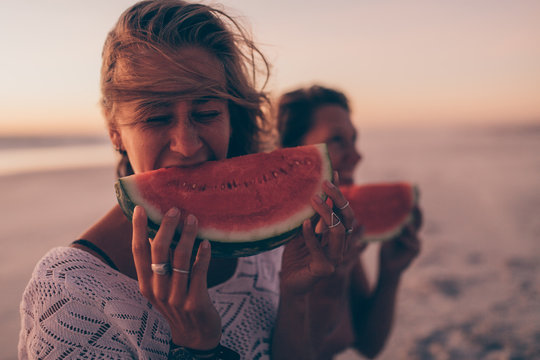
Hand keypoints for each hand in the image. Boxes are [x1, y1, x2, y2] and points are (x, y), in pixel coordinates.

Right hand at [132, 206, 220, 349]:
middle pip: (158, 252)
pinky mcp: (195, 302)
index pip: (138, 252)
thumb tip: (159, 230)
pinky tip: (206, 242)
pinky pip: (198, 272)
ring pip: (179, 260)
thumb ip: (159, 264)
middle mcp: (157, 290)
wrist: (195, 336)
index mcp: (146, 284)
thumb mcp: (162, 286)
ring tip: (193, 219)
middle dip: (166, 228)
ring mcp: (176, 297)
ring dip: (187, 236)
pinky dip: (202, 255)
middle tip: (174, 209)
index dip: (138, 229)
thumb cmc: (179, 303)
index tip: (140, 208)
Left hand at [280, 180, 363, 295]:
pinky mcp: (324, 269)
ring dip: (326, 213)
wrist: (290, 283)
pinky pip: (319, 249)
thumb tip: (309, 191)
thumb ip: (309, 217)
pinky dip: (311, 235)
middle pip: (346, 218)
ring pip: (337, 231)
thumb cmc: (296, 256)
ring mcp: (334, 258)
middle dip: (337, 198)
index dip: (338, 192)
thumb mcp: (302, 231)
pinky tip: (304, 224)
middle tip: (324, 183)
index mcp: (336, 235)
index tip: (331, 173)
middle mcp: (339, 245)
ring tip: (313, 199)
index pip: (342, 210)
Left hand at [379, 207, 421, 279]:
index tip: (413, 196)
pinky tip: (399, 237)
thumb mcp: (387, 235)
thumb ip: (391, 225)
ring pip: (414, 231)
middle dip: (417, 212)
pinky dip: (405, 239)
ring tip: (404, 224)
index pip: (412, 215)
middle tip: (415, 204)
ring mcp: (416, 242)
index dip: (413, 206)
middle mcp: (414, 233)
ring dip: (408, 228)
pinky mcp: (416, 250)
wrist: (388, 266)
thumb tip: (386, 211)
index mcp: (407, 229)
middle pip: (418, 220)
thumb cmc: (386, 249)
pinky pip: (412, 242)